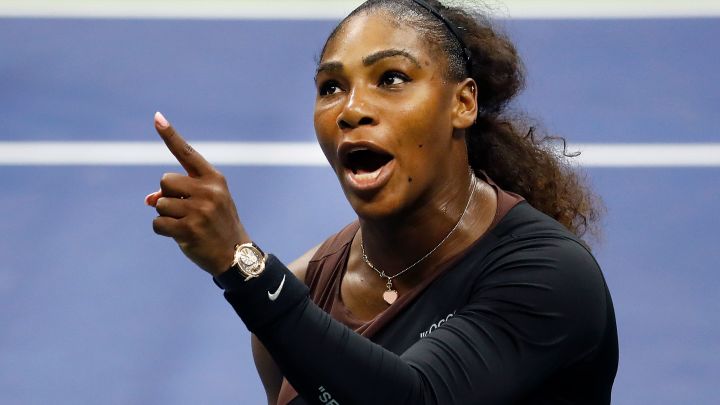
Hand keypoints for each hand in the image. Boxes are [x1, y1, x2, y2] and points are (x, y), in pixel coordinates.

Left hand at [146, 112, 247, 275]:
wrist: (235, 254)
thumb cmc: (217, 224)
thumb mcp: (205, 203)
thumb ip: (180, 194)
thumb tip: (149, 200)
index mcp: (214, 179)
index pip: (186, 153)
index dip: (170, 135)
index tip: (156, 116)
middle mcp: (208, 191)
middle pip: (164, 181)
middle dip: (167, 195)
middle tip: (184, 209)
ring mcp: (199, 211)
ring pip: (159, 204)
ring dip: (165, 215)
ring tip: (185, 224)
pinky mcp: (189, 230)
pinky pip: (158, 223)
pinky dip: (162, 230)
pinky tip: (179, 235)